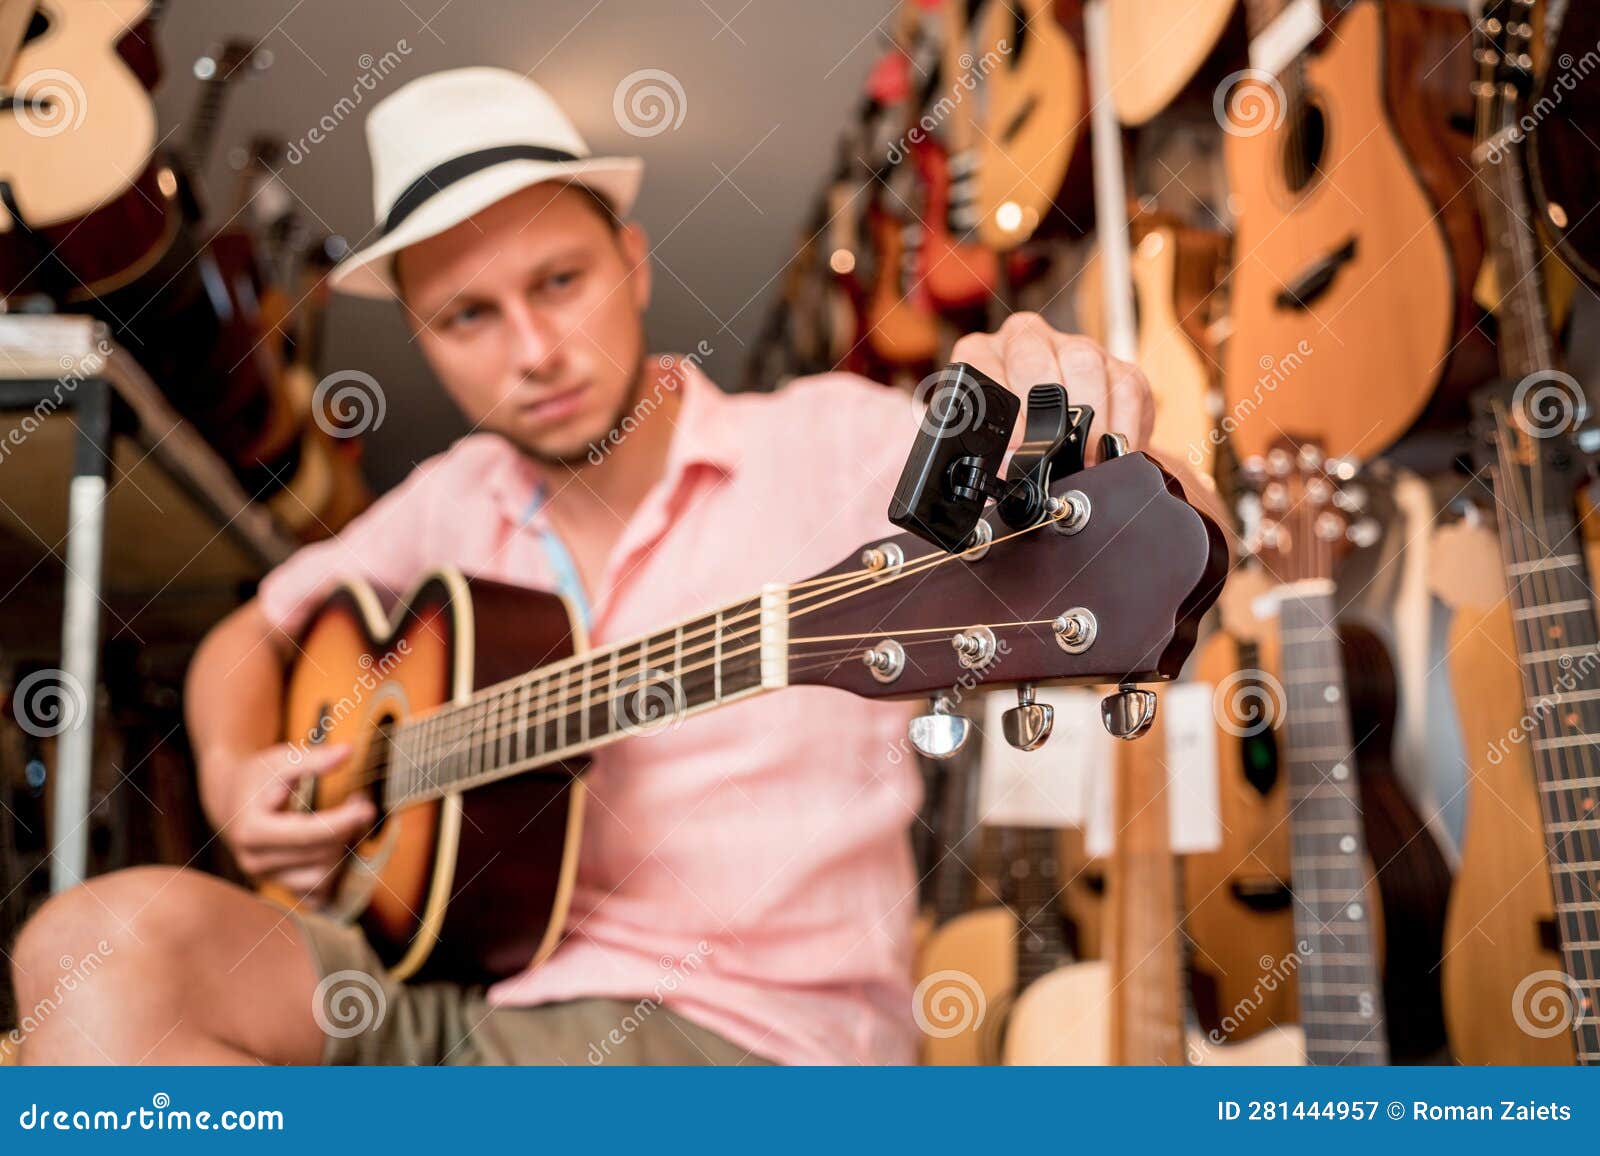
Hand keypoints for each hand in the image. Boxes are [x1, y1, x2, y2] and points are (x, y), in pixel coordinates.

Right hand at [206, 742, 374, 905]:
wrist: (232, 801)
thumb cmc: (257, 777)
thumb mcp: (279, 760)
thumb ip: (313, 758)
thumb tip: (348, 752)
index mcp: (251, 832)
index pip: (305, 834)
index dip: (341, 822)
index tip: (366, 806)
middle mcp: (255, 862)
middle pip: (318, 855)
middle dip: (347, 829)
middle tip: (361, 801)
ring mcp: (267, 879)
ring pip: (322, 877)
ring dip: (344, 850)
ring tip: (350, 821)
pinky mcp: (280, 886)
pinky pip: (317, 893)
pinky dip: (335, 873)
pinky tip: (340, 846)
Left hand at [950, 312, 1153, 461]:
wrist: (1052, 439)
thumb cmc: (1009, 441)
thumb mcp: (984, 443)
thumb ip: (987, 453)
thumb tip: (1008, 468)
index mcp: (980, 353)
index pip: (981, 364)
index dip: (1001, 408)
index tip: (1015, 445)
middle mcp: (1023, 339)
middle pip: (1034, 356)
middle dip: (1045, 410)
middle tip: (1053, 451)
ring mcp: (1071, 345)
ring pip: (1083, 362)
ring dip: (1088, 417)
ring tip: (1086, 456)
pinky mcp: (1114, 362)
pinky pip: (1125, 383)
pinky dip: (1123, 422)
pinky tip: (1115, 446)